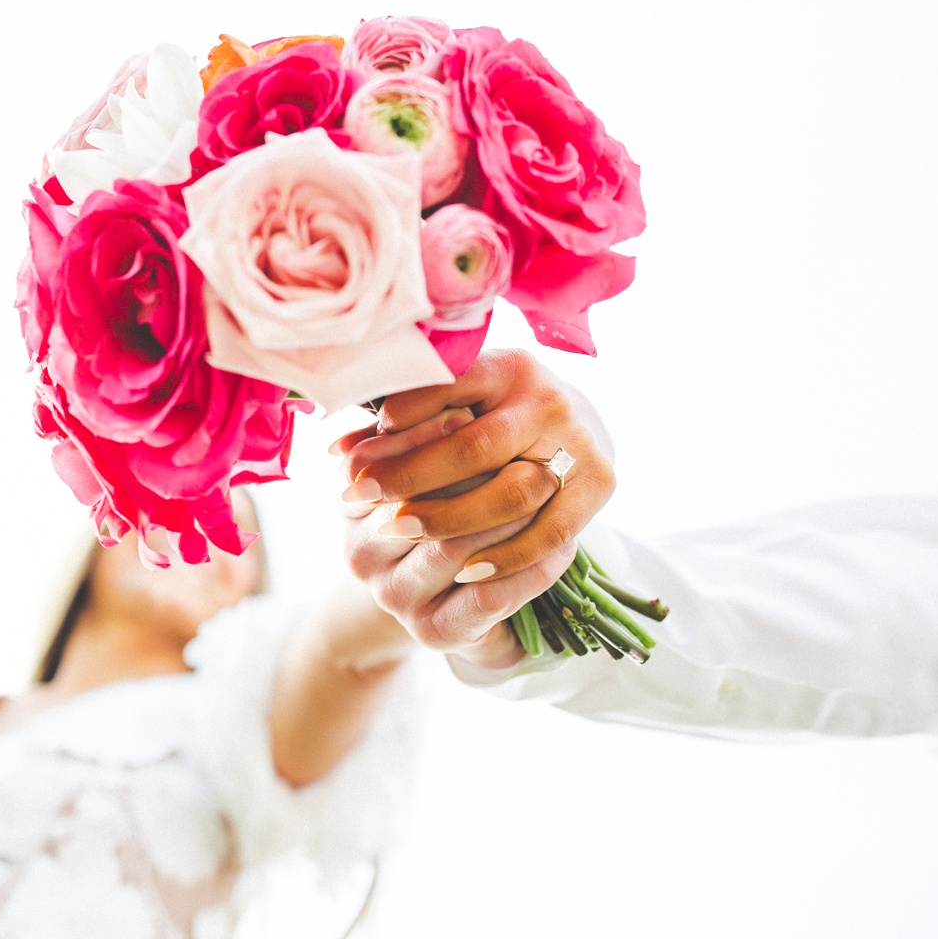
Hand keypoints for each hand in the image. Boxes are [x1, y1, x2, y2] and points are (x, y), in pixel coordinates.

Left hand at [334, 348, 615, 582]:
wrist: (578, 427)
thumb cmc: (496, 414)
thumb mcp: (459, 402)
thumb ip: (406, 420)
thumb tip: (338, 449)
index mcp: (510, 366)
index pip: (447, 387)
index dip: (398, 420)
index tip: (351, 450)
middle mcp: (549, 400)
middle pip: (473, 446)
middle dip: (410, 474)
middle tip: (359, 494)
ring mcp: (579, 443)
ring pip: (509, 493)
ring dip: (448, 518)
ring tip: (395, 530)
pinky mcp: (600, 486)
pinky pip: (549, 534)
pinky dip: (505, 556)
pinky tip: (462, 572)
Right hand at [339, 405, 580, 667]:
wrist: (438, 597)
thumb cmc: (437, 507)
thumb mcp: (416, 464)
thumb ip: (417, 432)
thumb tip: (429, 407)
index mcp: (350, 504)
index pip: (382, 466)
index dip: (426, 439)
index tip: (473, 413)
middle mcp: (360, 554)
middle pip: (419, 508)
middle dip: (476, 478)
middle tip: (531, 451)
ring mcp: (393, 598)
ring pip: (453, 551)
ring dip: (507, 519)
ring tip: (550, 488)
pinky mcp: (432, 633)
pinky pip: (487, 600)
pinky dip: (528, 572)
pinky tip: (562, 550)